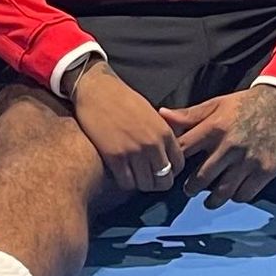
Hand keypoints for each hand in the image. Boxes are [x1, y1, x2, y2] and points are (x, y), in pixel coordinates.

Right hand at [71, 59, 184, 197]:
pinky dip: (125, 182)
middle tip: (146, 177)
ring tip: (132, 175)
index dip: (170, 171)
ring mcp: (134, 152)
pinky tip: (120, 173)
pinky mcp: (115, 157)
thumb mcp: (151, 113)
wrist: (96, 90)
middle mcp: (153, 144)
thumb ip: (161, 133)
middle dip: (157, 182)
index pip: (178, 165)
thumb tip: (166, 153)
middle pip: (164, 180)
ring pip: (146, 185)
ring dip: (140, 183)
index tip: (160, 170)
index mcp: (164, 132)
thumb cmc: (122, 99)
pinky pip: (127, 183)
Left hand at [161, 83, 275, 208]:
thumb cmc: (244, 105)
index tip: (172, 170)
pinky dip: (236, 197)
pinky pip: (245, 194)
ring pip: (223, 191)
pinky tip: (233, 193)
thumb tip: (162, 115)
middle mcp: (229, 146)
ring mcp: (248, 161)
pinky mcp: (264, 171)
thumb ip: (188, 115)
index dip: (174, 163)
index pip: (183, 151)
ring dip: (212, 200)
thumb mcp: (216, 105)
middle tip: (188, 191)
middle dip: (191, 188)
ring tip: (208, 200)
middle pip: (201, 178)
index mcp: (213, 128)